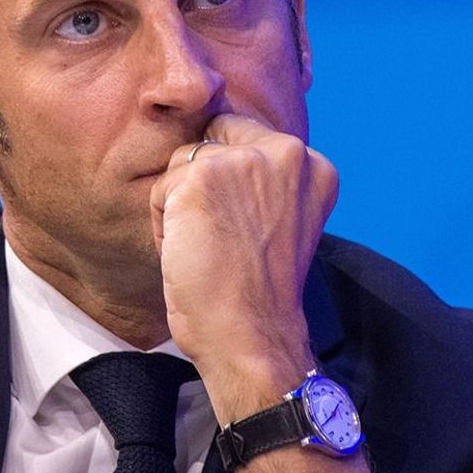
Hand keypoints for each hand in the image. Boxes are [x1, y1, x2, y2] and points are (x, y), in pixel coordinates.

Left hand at [149, 113, 338, 421]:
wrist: (253, 337)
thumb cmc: (258, 292)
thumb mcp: (282, 221)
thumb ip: (264, 180)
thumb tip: (210, 148)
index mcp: (312, 164)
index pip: (243, 135)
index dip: (226, 180)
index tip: (239, 228)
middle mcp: (286, 152)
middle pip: (210, 140)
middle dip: (202, 185)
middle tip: (223, 240)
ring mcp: (245, 160)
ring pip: (181, 164)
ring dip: (180, 207)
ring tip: (209, 249)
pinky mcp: (204, 175)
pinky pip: (160, 190)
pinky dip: (164, 225)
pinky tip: (192, 254)